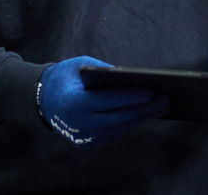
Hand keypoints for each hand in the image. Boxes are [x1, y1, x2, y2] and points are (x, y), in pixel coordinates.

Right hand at [37, 56, 167, 146]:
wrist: (43, 100)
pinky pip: (113, 133)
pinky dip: (130, 123)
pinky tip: (146, 114)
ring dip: (141, 118)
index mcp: (73, 102)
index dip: (130, 98)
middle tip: (165, 100)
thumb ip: (103, 70)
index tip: (151, 92)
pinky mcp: (86, 143)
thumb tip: (132, 78)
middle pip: (117, 118)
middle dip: (143, 110)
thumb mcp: (80, 65)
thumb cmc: (66, 77)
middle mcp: (78, 123)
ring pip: (118, 128)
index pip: (107, 101)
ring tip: (162, 107)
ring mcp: (82, 136)